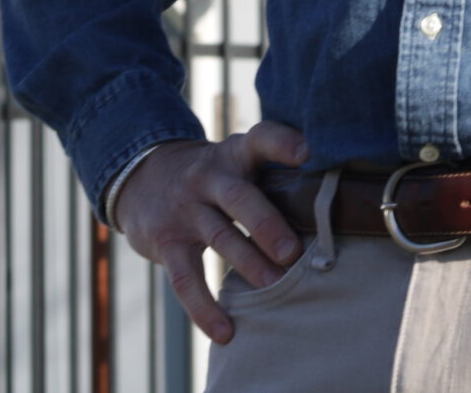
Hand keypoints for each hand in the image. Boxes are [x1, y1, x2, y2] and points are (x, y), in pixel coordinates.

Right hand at [111, 120, 307, 344]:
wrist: (139, 176)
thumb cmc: (210, 177)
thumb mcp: (233, 161)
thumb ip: (270, 178)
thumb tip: (331, 215)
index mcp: (233, 154)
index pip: (258, 139)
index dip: (281, 142)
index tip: (306, 152)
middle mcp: (209, 176)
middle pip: (239, 196)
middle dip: (267, 224)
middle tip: (293, 252)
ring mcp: (185, 209)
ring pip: (218, 236)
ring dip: (248, 264)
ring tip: (275, 291)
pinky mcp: (166, 242)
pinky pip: (185, 278)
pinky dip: (204, 308)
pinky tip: (224, 332)